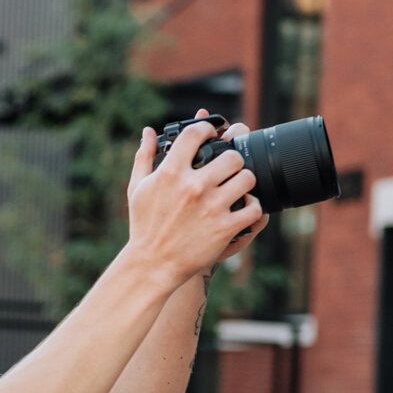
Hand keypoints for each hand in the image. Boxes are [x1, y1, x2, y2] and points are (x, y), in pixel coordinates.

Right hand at [125, 109, 264, 287]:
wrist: (152, 264)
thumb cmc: (144, 225)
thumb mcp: (137, 188)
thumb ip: (144, 156)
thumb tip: (148, 132)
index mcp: (171, 172)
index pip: (197, 133)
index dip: (207, 128)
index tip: (211, 134)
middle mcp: (193, 187)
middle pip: (231, 155)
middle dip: (232, 159)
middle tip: (228, 167)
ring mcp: (211, 207)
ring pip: (247, 178)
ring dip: (245, 181)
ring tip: (238, 187)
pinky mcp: (225, 227)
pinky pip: (254, 209)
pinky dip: (253, 207)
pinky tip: (243, 208)